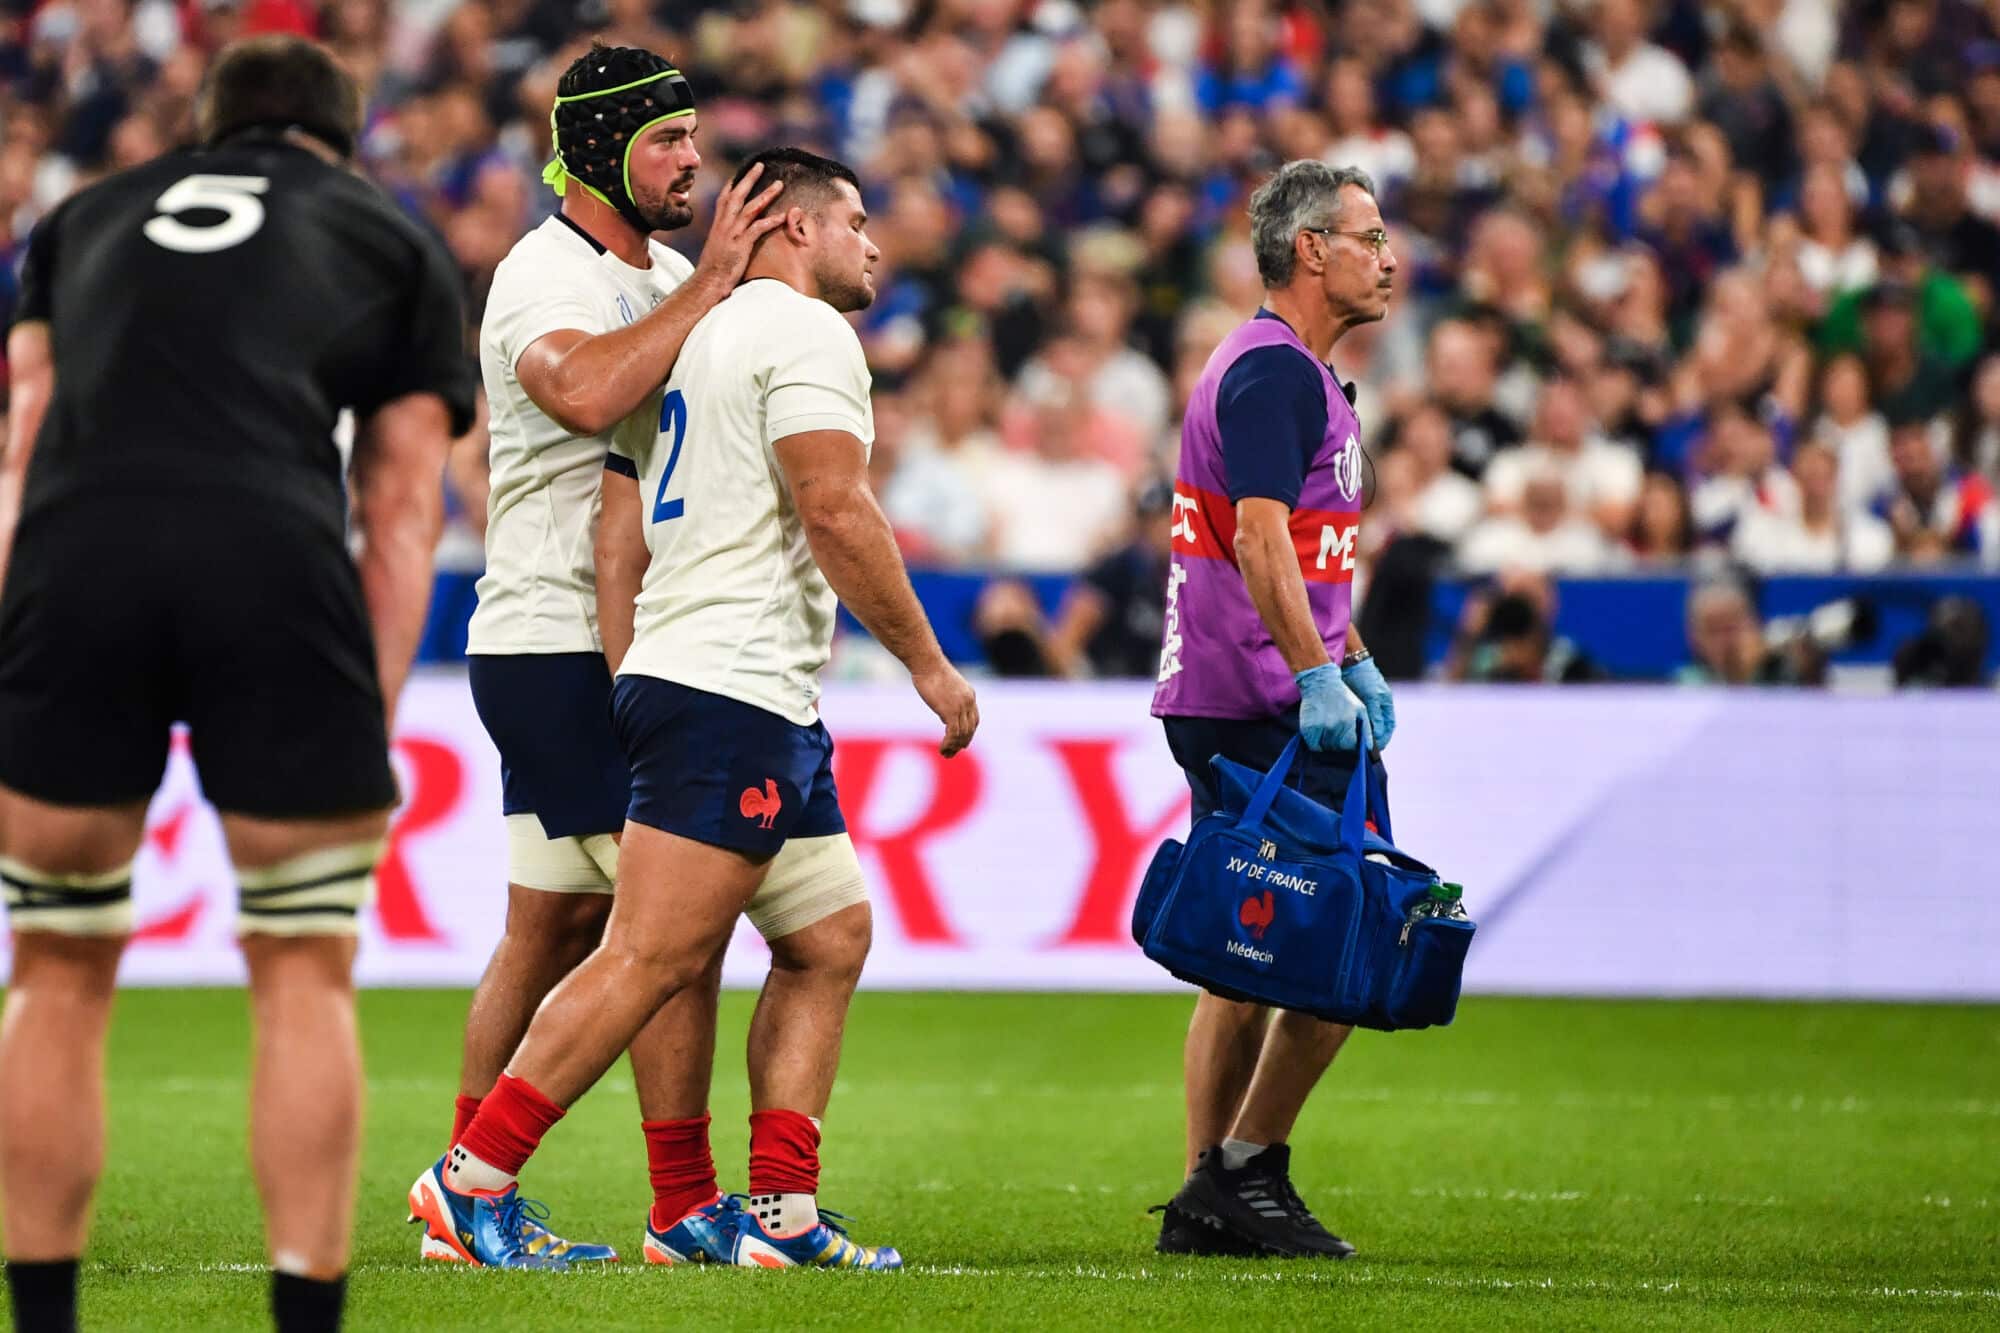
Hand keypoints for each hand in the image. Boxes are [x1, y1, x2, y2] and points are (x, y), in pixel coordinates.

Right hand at [691, 163, 786, 292]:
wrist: (706, 283)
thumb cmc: (713, 271)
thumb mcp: (717, 250)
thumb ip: (724, 241)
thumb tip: (729, 241)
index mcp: (718, 225)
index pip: (724, 199)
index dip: (732, 184)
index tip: (740, 173)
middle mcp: (724, 225)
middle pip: (737, 195)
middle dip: (749, 178)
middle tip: (760, 164)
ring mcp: (732, 234)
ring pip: (750, 207)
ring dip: (766, 194)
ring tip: (779, 184)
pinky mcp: (741, 245)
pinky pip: (758, 228)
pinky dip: (771, 221)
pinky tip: (784, 216)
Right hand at [912, 660, 978, 756]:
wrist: (927, 663)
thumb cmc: (930, 671)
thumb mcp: (945, 687)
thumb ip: (949, 701)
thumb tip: (945, 716)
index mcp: (969, 695)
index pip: (974, 720)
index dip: (968, 733)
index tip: (960, 742)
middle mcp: (969, 702)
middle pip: (970, 729)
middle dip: (962, 743)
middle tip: (952, 753)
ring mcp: (961, 707)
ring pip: (963, 734)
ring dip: (954, 746)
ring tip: (946, 754)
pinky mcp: (951, 711)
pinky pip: (954, 733)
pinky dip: (949, 744)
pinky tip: (942, 748)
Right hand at [1294, 663, 1363, 752]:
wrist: (1320, 684)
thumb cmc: (1343, 697)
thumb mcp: (1361, 710)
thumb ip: (1366, 730)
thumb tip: (1369, 749)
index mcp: (1348, 723)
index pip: (1351, 747)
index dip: (1351, 746)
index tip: (1349, 741)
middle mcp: (1333, 727)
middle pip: (1338, 749)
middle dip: (1340, 746)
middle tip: (1338, 735)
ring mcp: (1319, 728)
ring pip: (1326, 748)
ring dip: (1328, 745)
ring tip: (1330, 733)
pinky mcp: (1307, 729)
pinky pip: (1313, 746)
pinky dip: (1317, 744)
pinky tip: (1320, 735)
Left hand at [1342, 656, 1395, 750]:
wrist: (1349, 662)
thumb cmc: (1363, 679)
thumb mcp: (1371, 698)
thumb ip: (1375, 716)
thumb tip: (1377, 735)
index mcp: (1385, 705)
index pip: (1388, 727)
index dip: (1383, 739)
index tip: (1375, 749)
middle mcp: (1378, 707)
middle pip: (1378, 728)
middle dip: (1372, 739)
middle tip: (1363, 750)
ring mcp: (1367, 705)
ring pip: (1366, 726)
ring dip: (1362, 735)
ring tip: (1354, 744)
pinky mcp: (1355, 704)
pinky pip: (1357, 720)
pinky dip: (1354, 728)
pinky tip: (1346, 733)